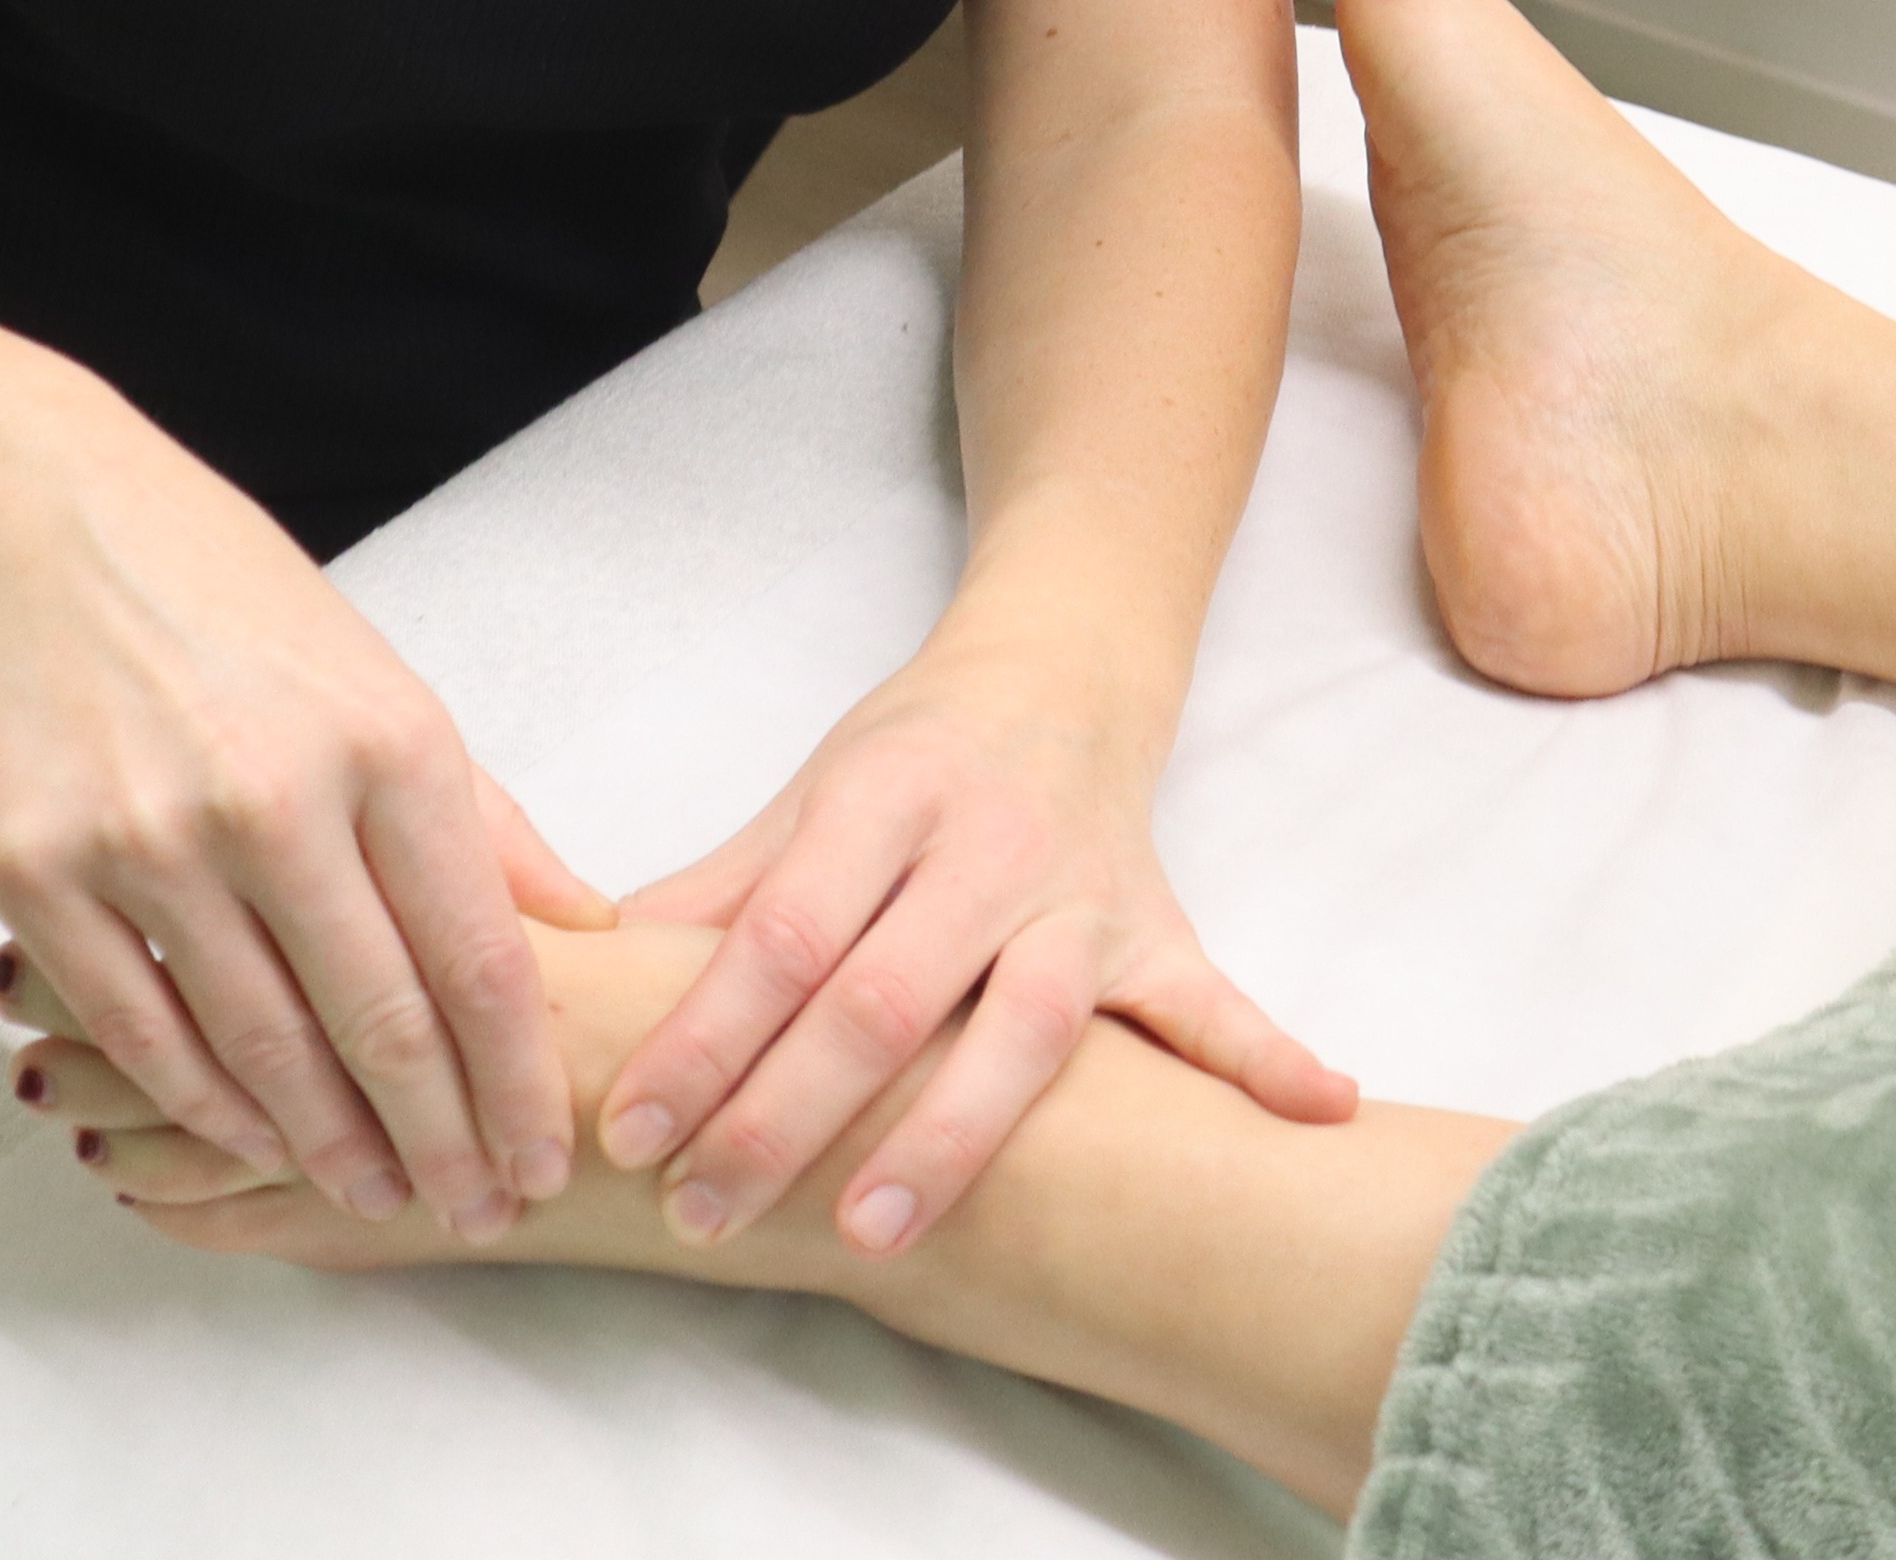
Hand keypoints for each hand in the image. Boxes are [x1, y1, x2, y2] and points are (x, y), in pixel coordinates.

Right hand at [0, 406, 612, 1247]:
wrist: (37, 526)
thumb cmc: (226, 597)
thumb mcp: (382, 681)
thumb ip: (479, 816)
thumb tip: (582, 924)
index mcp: (385, 739)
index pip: (477, 954)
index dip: (518, 1077)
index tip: (546, 1152)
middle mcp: (274, 795)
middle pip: (381, 1020)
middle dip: (441, 1139)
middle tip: (476, 1207)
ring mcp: (149, 841)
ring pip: (263, 1046)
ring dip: (329, 1142)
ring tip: (379, 1194)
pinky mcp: (41, 876)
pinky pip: (141, 1029)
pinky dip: (202, 1100)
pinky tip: (250, 1135)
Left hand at [589, 645, 1351, 1255]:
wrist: (1065, 661)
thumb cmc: (915, 753)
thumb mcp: (806, 796)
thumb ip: (712, 891)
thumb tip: (579, 978)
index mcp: (885, 796)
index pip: (784, 930)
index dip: (706, 1033)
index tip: (634, 1128)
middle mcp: (986, 843)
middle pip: (883, 993)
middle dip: (789, 1113)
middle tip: (709, 1211)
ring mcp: (1082, 889)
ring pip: (1023, 1022)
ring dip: (949, 1133)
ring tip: (875, 1233)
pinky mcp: (1158, 926)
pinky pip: (1212, 1001)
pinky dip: (1264, 1057)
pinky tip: (1315, 1112)